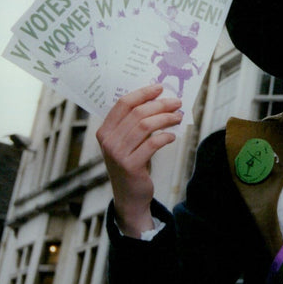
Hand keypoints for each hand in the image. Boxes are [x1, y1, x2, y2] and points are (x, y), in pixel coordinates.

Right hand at [96, 84, 181, 236]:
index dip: (142, 93)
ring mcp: (117, 154)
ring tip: (178, 117)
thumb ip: (135, 124)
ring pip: (146, 126)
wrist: (130, 196)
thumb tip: (159, 99)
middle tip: (177, 102)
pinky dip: (165, 137)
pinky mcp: (130, 166)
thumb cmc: (133, 163)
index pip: (123, 103)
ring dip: (166, 118)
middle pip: (137, 113)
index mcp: (104, 130)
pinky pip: (152, 144)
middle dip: (160, 105)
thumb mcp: (129, 142)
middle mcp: (107, 141)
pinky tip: (172, 136)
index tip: (160, 87)